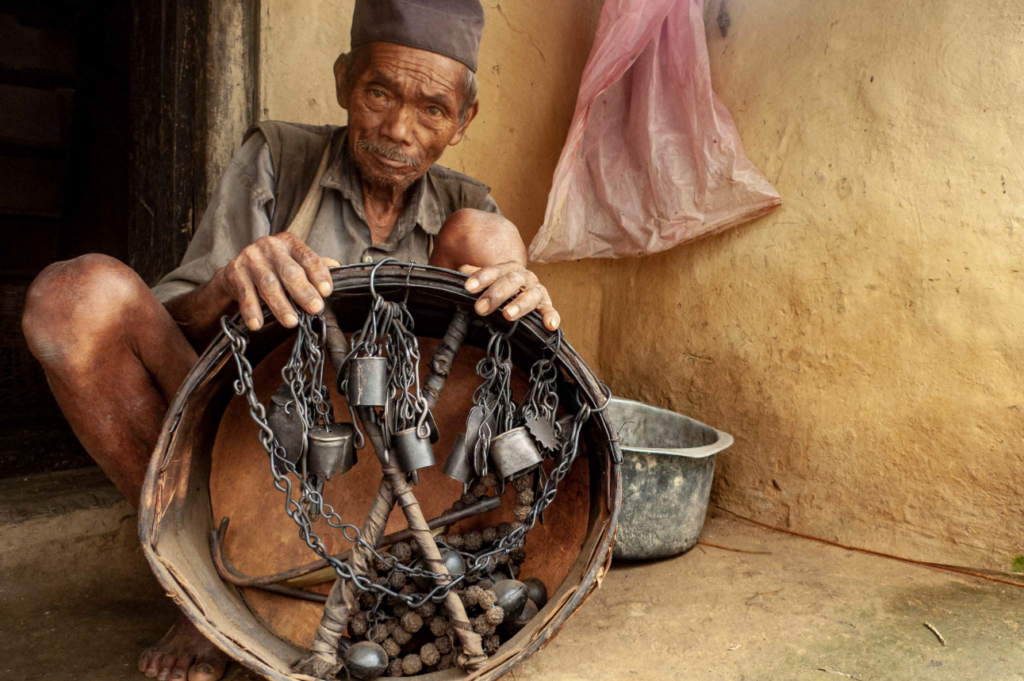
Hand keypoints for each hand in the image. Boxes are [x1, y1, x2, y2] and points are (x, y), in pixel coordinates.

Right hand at [217, 232, 339, 329]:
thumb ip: (314, 266)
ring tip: (291, 322)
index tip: (327, 292)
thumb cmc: (273, 267)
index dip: (319, 274)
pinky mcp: (235, 273)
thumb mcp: (293, 262)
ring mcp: (250, 259)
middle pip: (289, 271)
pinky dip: (252, 310)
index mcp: (289, 243)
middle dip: (303, 292)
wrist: (236, 271)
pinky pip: (245, 294)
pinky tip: (257, 324)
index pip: (308, 257)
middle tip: (315, 309)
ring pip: (268, 284)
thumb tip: (338, 268)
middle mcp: (269, 247)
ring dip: (280, 305)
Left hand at [461, 262, 559, 330]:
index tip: (468, 287)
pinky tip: (549, 325)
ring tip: (507, 314)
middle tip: (480, 308)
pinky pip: (550, 311)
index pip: (494, 271)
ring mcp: (536, 291)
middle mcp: (524, 277)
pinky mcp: (546, 306)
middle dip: (495, 294)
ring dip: (519, 305)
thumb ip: (476, 275)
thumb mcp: (488, 280)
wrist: (521, 290)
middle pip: (511, 281)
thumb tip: (462, 271)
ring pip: (530, 295)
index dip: (481, 278)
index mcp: (508, 269)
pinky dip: (551, 317)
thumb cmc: (501, 287)